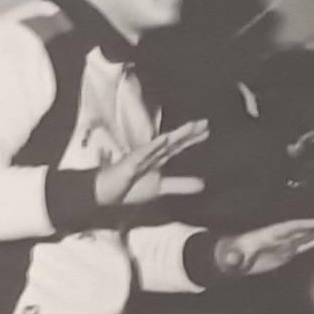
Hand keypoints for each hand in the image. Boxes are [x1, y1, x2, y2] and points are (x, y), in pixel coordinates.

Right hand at [92, 121, 210, 207]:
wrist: (106, 192)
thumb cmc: (130, 186)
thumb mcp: (160, 187)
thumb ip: (180, 185)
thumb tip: (203, 185)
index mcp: (159, 159)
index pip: (178, 146)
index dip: (192, 138)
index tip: (207, 129)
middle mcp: (152, 154)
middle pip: (173, 141)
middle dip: (188, 132)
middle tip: (204, 122)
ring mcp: (141, 157)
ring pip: (161, 144)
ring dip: (175, 135)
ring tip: (190, 126)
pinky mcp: (130, 163)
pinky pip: (143, 154)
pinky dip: (153, 146)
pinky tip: (163, 139)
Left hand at [212, 213, 313, 277]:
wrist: (232, 259)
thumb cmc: (231, 257)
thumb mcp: (231, 259)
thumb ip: (234, 259)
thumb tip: (234, 258)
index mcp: (266, 235)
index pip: (284, 229)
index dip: (298, 226)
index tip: (312, 223)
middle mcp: (279, 236)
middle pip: (300, 228)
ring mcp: (285, 243)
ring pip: (307, 234)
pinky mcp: (289, 251)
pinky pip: (307, 244)